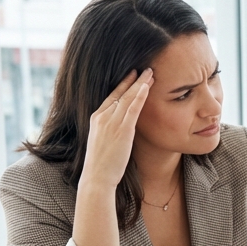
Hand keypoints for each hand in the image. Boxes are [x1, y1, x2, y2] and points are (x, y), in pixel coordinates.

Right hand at [82, 69, 152, 189]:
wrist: (97, 177)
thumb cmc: (101, 165)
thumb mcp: (103, 142)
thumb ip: (111, 131)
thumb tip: (122, 129)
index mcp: (96, 118)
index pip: (111, 97)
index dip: (123, 85)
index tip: (131, 75)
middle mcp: (102, 117)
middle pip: (120, 93)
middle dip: (133, 79)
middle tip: (143, 68)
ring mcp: (111, 122)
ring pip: (128, 97)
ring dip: (140, 84)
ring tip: (150, 72)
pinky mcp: (122, 130)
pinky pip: (133, 109)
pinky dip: (140, 96)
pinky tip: (147, 86)